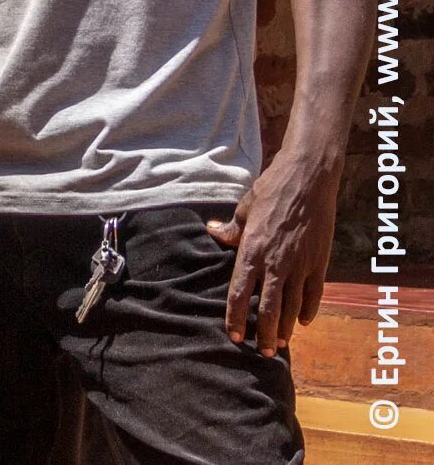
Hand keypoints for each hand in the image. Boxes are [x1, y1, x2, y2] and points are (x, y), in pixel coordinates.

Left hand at [207, 149, 341, 349]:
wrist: (308, 179)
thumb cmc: (272, 190)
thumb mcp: (244, 208)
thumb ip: (230, 229)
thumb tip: (212, 232)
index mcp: (251, 250)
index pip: (240, 293)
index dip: (236, 317)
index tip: (234, 335)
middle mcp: (275, 263)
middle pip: (269, 308)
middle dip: (265, 333)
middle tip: (262, 352)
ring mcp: (300, 264)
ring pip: (293, 305)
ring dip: (287, 327)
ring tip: (282, 343)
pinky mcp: (319, 261)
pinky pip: (314, 293)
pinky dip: (309, 309)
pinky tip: (304, 321)